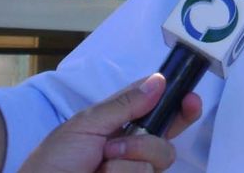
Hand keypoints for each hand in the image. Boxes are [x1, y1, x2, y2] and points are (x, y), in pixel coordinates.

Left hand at [20, 73, 201, 172]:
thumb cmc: (53, 161)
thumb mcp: (85, 125)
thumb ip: (124, 104)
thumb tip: (159, 80)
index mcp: (123, 125)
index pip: (161, 110)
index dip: (181, 104)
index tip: (190, 100)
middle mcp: (134, 150)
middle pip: (168, 139)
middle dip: (148, 140)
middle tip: (118, 145)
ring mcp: (134, 172)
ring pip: (158, 160)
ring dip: (126, 161)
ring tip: (99, 166)